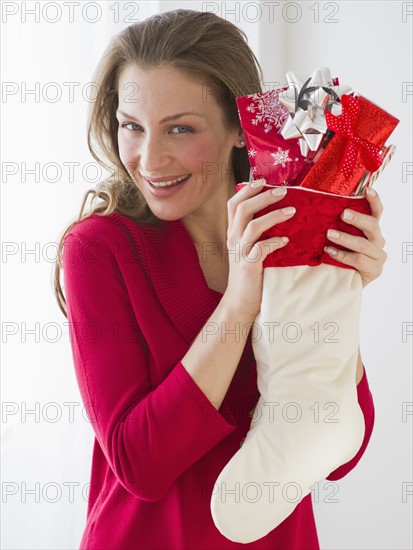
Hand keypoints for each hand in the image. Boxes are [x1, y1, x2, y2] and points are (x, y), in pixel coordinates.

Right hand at [223, 179, 294, 318]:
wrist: (240, 302)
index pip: (233, 204)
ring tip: (292, 211)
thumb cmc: (249, 274)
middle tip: (284, 190)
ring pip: (253, 225)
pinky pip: (261, 248)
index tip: (262, 180)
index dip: (246, 189)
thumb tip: (275, 212)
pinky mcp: (248, 266)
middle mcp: (233, 239)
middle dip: (264, 196)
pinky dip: (275, 242)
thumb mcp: (248, 249)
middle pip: (243, 209)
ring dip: (274, 215)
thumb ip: (255, 232)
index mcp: (233, 233)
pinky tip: (286, 241)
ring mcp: (240, 252)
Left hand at [324, 187, 386, 287]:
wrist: (344, 282)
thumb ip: (339, 225)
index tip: (367, 189)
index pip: (377, 212)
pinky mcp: (375, 270)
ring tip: (329, 234)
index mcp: (371, 229)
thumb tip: (322, 206)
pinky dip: (343, 255)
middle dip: (357, 218)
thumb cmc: (340, 255)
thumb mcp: (340, 237)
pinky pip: (359, 260)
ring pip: (363, 244)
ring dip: (345, 238)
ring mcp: (378, 255)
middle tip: (342, 214)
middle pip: (372, 225)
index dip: (374, 200)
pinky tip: (330, 251)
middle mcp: (378, 240)